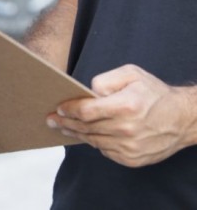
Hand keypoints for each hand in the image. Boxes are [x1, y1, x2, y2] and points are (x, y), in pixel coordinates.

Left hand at [46, 64, 196, 166]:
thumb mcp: (131, 74)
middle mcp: (127, 129)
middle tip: (50, 120)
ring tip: (62, 127)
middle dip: (65, 122)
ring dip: (75, 134)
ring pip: (92, 141)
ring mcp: (129, 147)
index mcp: (126, 106)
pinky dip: (94, 142)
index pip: (86, 111)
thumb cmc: (154, 93)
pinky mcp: (132, 159)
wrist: (183, 119)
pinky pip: (104, 150)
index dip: (68, 110)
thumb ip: (106, 79)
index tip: (58, 108)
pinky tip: (85, 135)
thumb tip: (87, 92)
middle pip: (85, 128)